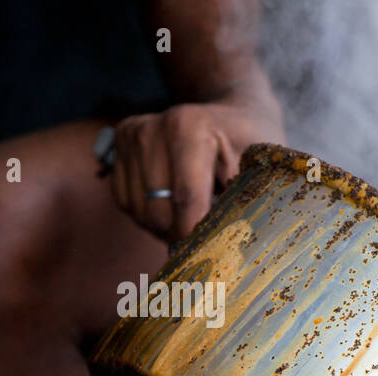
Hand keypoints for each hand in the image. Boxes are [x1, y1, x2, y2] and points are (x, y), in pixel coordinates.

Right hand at [110, 95, 281, 241]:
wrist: (233, 115)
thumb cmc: (251, 146)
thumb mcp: (260, 171)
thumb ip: (242, 205)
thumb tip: (226, 255)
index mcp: (188, 128)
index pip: (185, 198)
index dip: (196, 236)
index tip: (209, 258)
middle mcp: (151, 128)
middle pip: (157, 210)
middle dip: (181, 234)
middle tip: (207, 238)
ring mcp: (130, 136)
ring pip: (139, 211)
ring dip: (165, 227)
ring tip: (194, 218)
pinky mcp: (118, 147)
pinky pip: (125, 202)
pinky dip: (148, 215)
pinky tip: (174, 206)